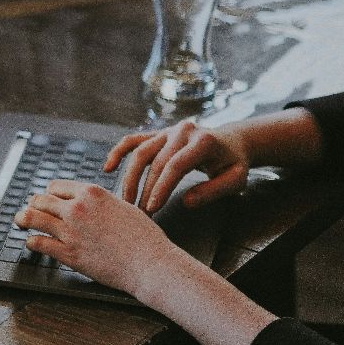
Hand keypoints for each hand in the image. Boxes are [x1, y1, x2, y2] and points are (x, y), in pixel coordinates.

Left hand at [15, 180, 188, 294]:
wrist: (151, 264)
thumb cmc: (144, 238)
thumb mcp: (124, 207)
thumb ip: (101, 202)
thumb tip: (89, 202)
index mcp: (91, 193)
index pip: (56, 186)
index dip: (50, 194)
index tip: (48, 200)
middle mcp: (77, 208)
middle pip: (40, 199)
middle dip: (34, 205)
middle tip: (31, 210)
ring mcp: (70, 230)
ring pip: (32, 217)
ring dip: (23, 219)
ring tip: (20, 222)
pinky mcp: (68, 253)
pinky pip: (37, 242)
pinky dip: (31, 242)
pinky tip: (32, 243)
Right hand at [108, 120, 250, 213]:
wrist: (232, 141)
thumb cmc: (234, 163)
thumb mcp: (235, 179)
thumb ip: (213, 191)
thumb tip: (186, 202)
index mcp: (203, 141)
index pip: (176, 165)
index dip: (162, 187)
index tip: (153, 208)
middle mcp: (182, 131)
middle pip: (156, 161)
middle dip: (145, 189)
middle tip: (140, 213)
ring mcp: (167, 130)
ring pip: (140, 152)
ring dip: (130, 177)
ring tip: (126, 200)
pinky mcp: (157, 133)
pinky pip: (133, 140)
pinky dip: (118, 152)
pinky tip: (108, 168)